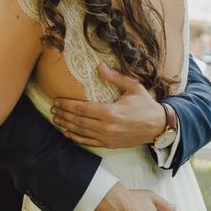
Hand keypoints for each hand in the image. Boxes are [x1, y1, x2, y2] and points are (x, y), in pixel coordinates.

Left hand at [52, 63, 166, 148]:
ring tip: (56, 119)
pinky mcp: (110, 144)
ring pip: (81, 132)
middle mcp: (107, 127)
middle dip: (63, 114)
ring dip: (67, 126)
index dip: (67, 105)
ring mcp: (107, 137)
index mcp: (111, 112)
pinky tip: (68, 134)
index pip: (82, 108)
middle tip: (53, 109)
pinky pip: (89, 142)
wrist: (158, 127)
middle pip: (78, 121)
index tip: (57, 100)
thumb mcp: (133, 87)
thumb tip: (99, 66)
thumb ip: (115, 77)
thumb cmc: (146, 105)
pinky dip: (77, 138)